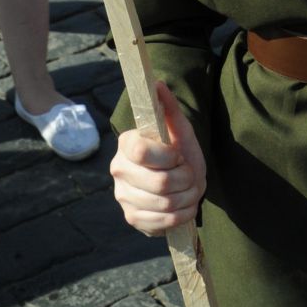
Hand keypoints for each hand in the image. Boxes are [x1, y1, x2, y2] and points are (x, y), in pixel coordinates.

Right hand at [111, 81, 206, 235]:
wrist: (180, 182)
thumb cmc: (178, 152)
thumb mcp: (179, 130)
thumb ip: (169, 108)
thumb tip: (157, 83)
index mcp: (126, 144)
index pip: (142, 152)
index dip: (168, 157)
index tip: (177, 155)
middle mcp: (118, 170)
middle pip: (160, 183)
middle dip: (185, 179)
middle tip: (189, 174)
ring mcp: (123, 197)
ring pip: (165, 204)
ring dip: (187, 197)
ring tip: (189, 189)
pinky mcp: (132, 219)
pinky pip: (164, 222)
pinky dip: (182, 214)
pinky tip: (183, 205)